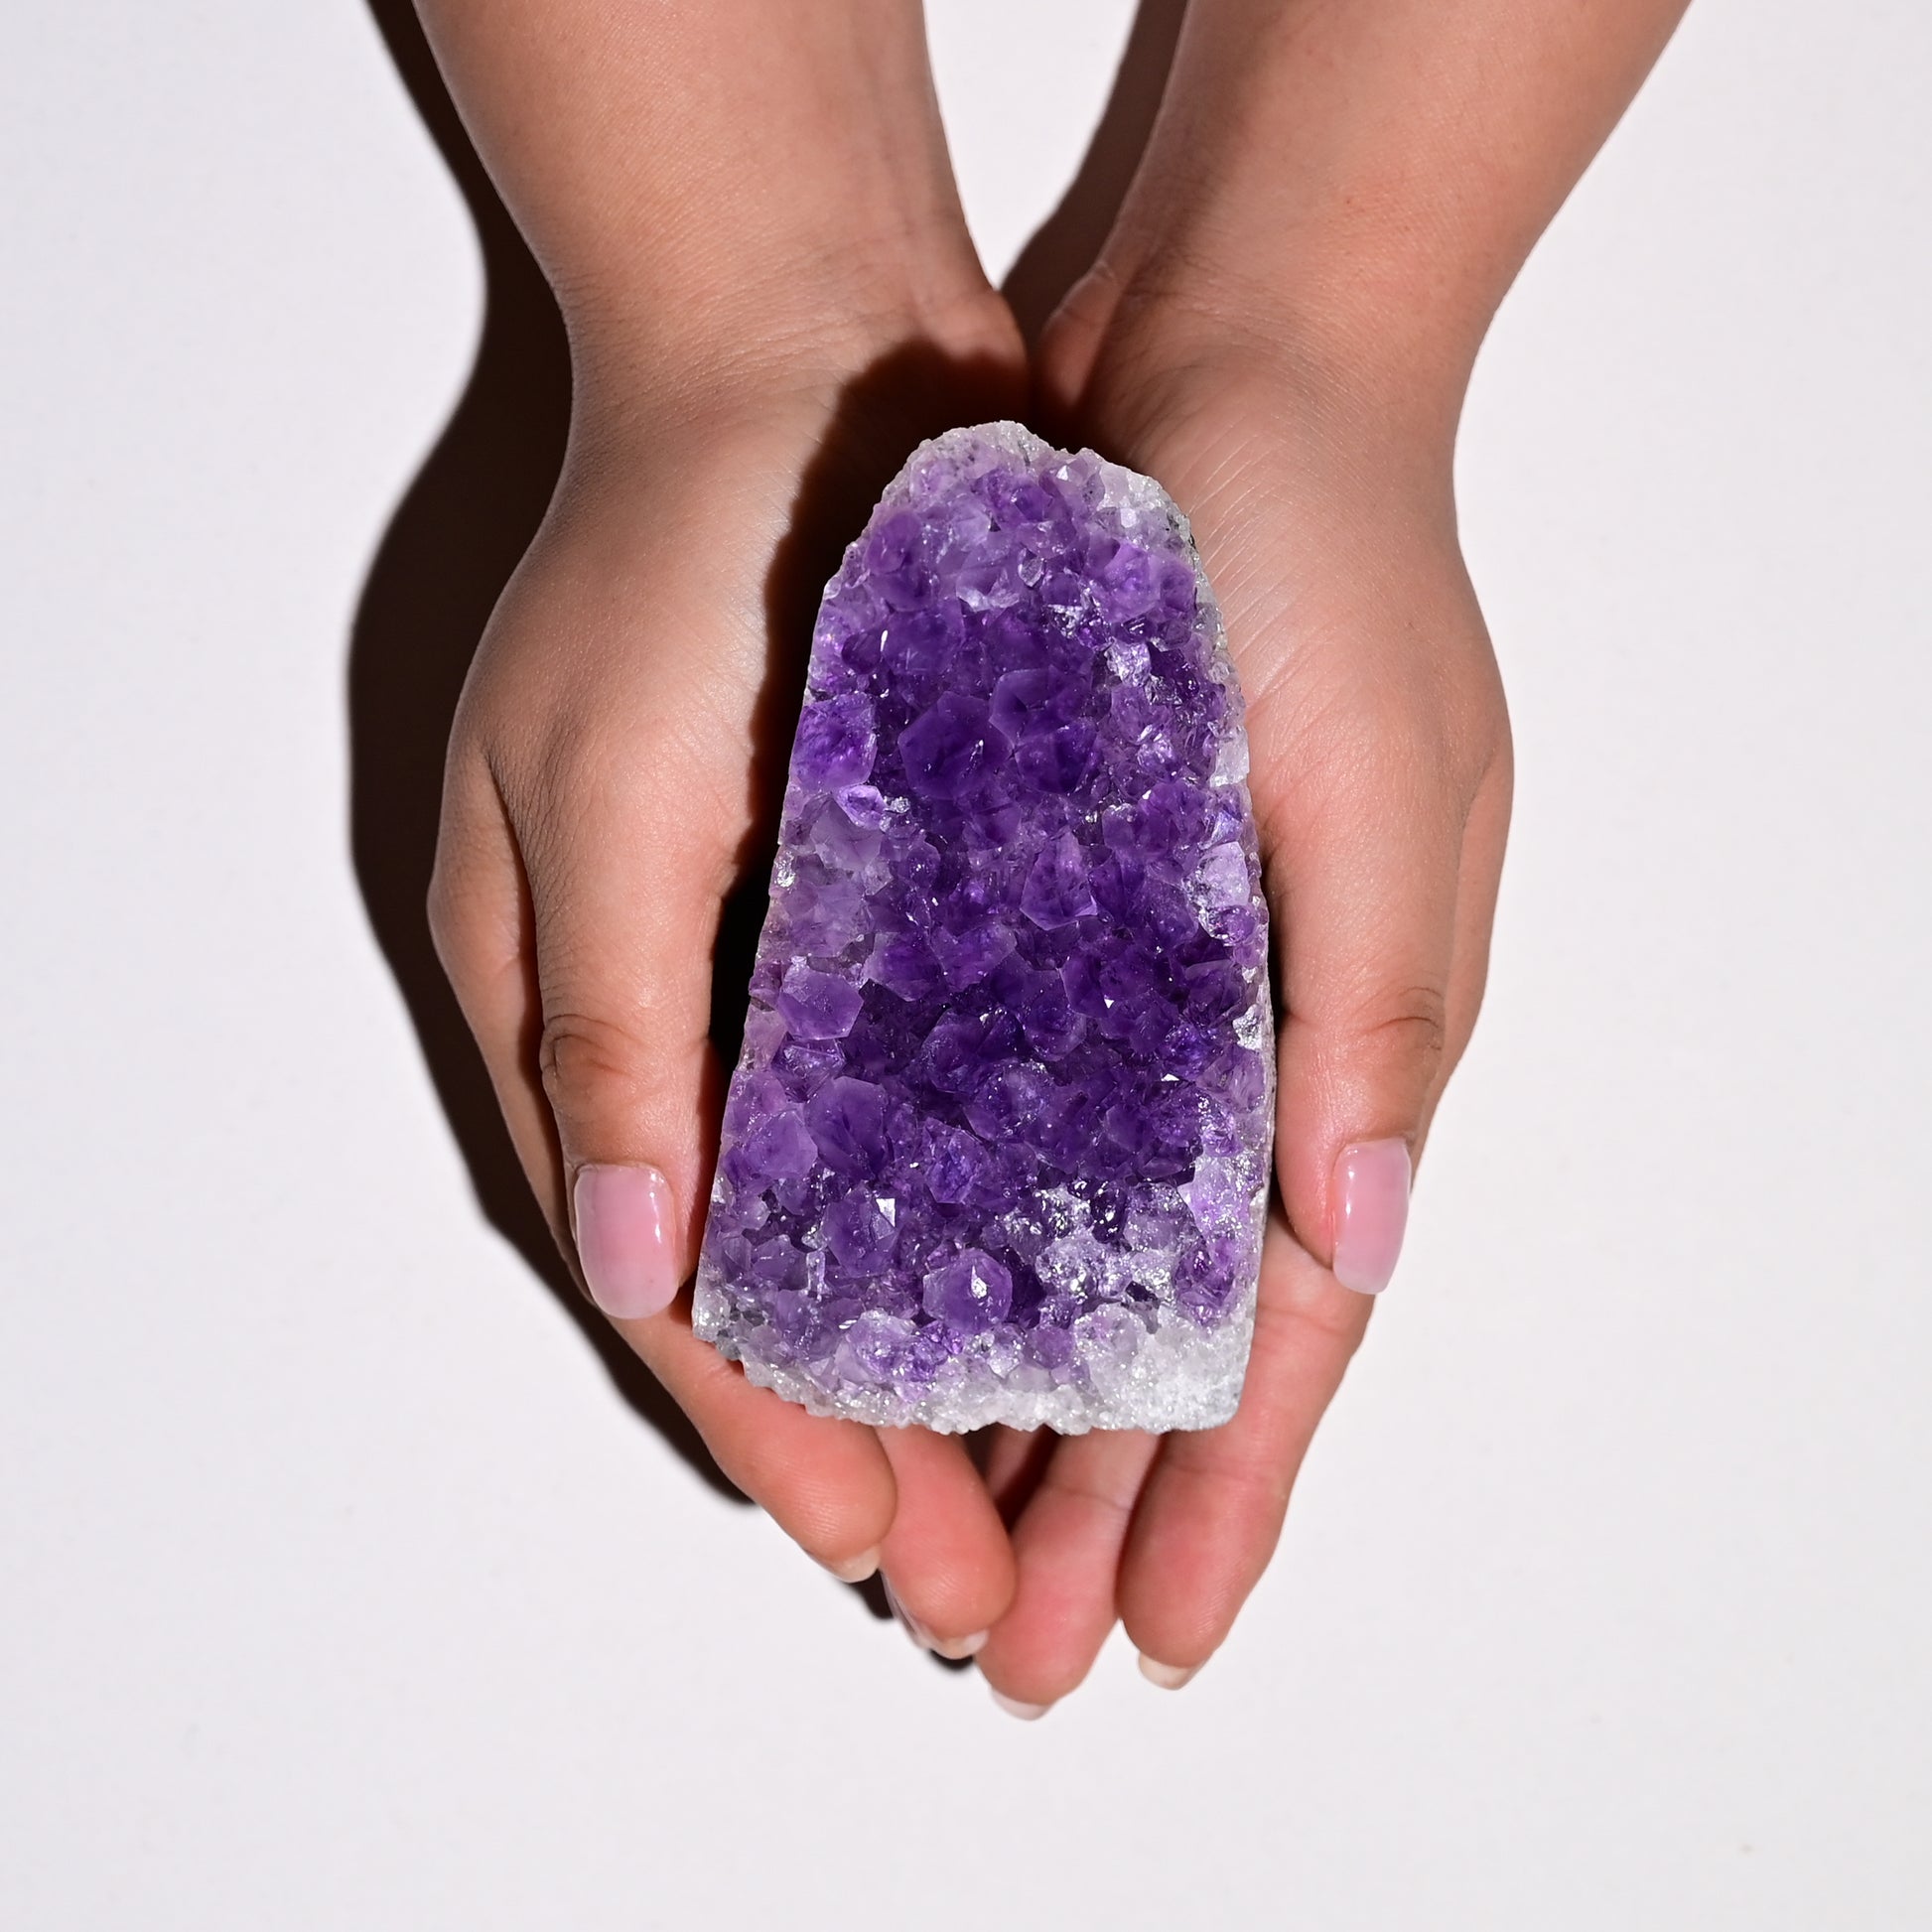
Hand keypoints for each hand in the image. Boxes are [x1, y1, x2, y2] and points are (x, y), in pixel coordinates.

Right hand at [427, 316, 1034, 1640]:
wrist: (805, 349)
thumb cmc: (685, 549)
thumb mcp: (607, 790)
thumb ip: (614, 1036)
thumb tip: (644, 1270)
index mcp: (579, 1004)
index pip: (680, 1278)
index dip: (774, 1427)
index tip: (879, 1551)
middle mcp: (677, 1010)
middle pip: (777, 1285)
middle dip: (877, 1441)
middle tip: (988, 1595)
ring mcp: (784, 960)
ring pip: (861, 1221)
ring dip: (943, 1354)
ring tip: (1042, 1499)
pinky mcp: (889, 901)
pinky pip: (931, 1104)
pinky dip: (987, 1208)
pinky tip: (1064, 1288)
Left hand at [968, 300, 1511, 1708]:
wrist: (1228, 366)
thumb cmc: (1324, 558)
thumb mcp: (1379, 779)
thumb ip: (1374, 1021)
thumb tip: (1360, 1247)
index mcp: (1347, 1033)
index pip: (1284, 1320)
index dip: (1224, 1488)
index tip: (1147, 1631)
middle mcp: (1248, 1034)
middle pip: (1170, 1320)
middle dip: (1099, 1488)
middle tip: (1010, 1634)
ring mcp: (1150, 980)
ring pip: (1077, 1246)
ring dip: (1024, 1389)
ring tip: (943, 1523)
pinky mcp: (1052, 906)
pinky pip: (1006, 1115)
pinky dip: (964, 1226)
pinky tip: (898, 1307)